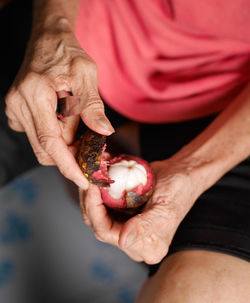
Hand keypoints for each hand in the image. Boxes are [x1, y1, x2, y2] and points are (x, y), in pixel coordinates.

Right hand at [5, 26, 113, 188]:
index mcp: (35, 95)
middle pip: (44, 149)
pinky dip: (55, 137)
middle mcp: (19, 105)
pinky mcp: (18, 112)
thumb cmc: (68, 54)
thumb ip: (93, 106)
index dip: (67, 165)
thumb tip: (104, 133)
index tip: (82, 180)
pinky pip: (38, 135)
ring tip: (81, 133)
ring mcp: (15, 109)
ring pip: (41, 144)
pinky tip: (67, 124)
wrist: (49, 40)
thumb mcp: (86, 75)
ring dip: (63, 146)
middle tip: (90, 152)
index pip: (50, 141)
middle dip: (68, 156)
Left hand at [79, 158, 200, 263]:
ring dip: (92, 194)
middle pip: (99, 225)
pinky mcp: (124, 213)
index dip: (94, 210)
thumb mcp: (164, 209)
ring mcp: (128, 226)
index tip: (91, 186)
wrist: (182, 174)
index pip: (108, 233)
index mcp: (148, 247)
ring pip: (97, 215)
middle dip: (90, 200)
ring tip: (94, 174)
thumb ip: (144, 226)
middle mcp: (135, 241)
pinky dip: (99, 190)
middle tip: (90, 177)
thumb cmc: (179, 190)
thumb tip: (123, 242)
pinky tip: (100, 176)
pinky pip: (104, 205)